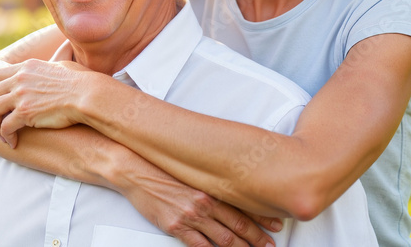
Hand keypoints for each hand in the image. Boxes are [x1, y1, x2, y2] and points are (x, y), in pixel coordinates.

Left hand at [0, 54, 93, 147]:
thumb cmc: (82, 81)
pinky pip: (5, 126)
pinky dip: (6, 136)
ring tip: (2, 134)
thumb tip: (57, 60)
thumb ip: (51, 65)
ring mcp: (20, 95)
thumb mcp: (62, 65)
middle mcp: (19, 79)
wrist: (87, 94)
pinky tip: (13, 143)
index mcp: (27, 67)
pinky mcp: (24, 113)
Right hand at [123, 165, 280, 246]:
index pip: (243, 204)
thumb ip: (210, 186)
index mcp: (211, 187)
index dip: (262, 217)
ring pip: (224, 239)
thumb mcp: (191, 173)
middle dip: (257, 238)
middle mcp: (205, 202)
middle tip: (269, 246)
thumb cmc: (161, 170)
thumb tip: (229, 192)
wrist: (135, 171)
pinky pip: (199, 246)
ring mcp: (191, 216)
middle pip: (238, 225)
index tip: (275, 225)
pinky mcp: (176, 226)